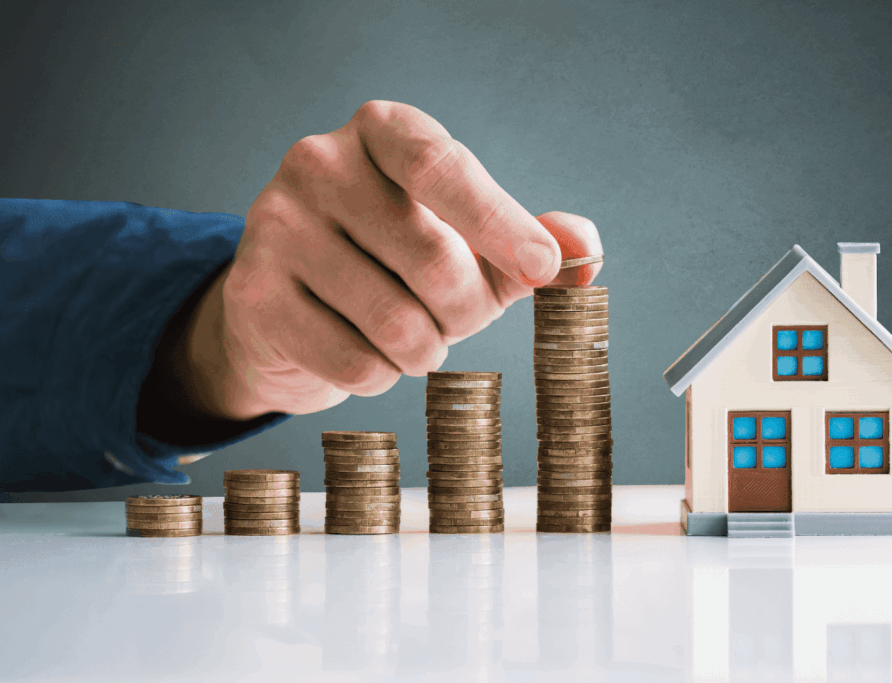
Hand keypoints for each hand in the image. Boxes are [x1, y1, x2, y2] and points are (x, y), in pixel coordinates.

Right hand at [180, 101, 602, 421]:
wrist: (293, 309)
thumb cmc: (397, 265)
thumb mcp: (473, 246)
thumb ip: (531, 242)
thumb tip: (587, 249)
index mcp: (382, 131)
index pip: (444, 167)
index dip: (499, 222)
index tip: (542, 268)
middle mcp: (320, 162)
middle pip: (433, 260)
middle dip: (464, 312)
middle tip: (451, 315)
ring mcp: (277, 225)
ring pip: (396, 324)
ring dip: (424, 351)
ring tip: (408, 334)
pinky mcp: (253, 293)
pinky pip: (354, 363)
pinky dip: (379, 376)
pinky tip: (363, 351)